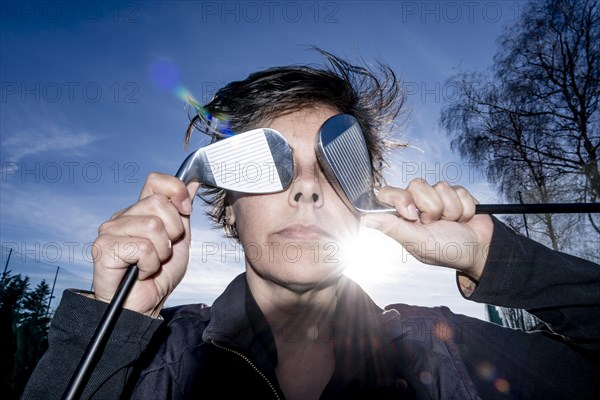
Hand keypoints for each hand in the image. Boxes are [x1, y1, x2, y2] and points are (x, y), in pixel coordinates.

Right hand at [91, 173, 198, 316]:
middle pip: (159, 204)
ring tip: (152, 263)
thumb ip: (183, 211)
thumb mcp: (180, 239)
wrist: (145, 305)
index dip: (175, 191)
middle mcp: (122, 217)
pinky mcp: (103, 248)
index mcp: (139, 211)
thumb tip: (192, 182)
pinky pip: (142, 248)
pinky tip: (141, 272)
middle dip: (173, 232)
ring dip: (162, 252)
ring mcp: (109, 231)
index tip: (185, 210)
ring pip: (153, 226)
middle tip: (163, 252)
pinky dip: (149, 265)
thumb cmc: (159, 275)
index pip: (156, 181)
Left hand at [361, 179, 493, 280]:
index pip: (388, 192)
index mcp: (402, 216)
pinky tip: (463, 219)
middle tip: (435, 224)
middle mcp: (416, 204)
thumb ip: (393, 228)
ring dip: (450, 210)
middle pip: (416, 185)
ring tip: (451, 223)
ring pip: (440, 186)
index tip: (412, 215)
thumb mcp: (418, 243)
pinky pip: (458, 189)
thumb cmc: (447, 251)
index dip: (400, 198)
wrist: (479, 251)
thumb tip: (365, 219)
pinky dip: (464, 208)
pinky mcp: (456, 194)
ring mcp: (437, 197)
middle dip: (431, 207)